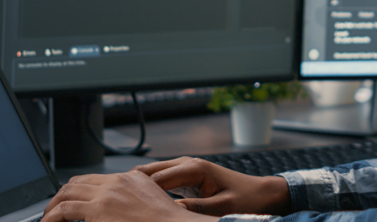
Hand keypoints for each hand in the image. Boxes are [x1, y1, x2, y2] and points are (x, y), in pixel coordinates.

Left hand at [43, 169, 213, 221]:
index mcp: (130, 179)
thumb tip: (119, 210)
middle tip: (53, 211)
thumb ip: (133, 198)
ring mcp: (107, 195)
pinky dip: (51, 218)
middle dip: (61, 196)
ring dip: (52, 207)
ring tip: (47, 220)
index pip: (94, 179)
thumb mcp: (151, 201)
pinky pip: (65, 211)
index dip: (77, 190)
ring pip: (67, 194)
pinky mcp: (99, 211)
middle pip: (77, 182)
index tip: (70, 201)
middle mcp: (117, 182)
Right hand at [136, 157, 293, 216]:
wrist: (262, 194)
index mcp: (194, 168)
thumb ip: (196, 209)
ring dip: (138, 189)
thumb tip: (170, 213)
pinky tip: (140, 205)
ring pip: (151, 176)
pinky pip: (160, 182)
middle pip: (148, 173)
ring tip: (123, 206)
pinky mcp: (186, 178)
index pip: (155, 178)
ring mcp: (185, 169)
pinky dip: (148, 192)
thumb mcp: (222, 207)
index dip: (136, 192)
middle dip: (131, 187)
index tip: (122, 205)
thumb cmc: (246, 199)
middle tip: (115, 205)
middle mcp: (187, 164)